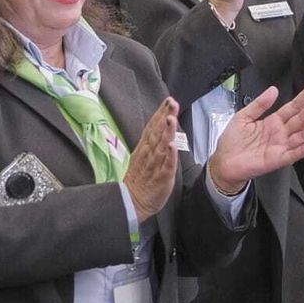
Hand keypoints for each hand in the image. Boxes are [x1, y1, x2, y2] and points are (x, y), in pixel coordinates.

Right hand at [122, 98, 180, 215]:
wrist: (131, 201)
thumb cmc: (139, 180)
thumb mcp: (141, 157)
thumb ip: (150, 143)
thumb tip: (156, 128)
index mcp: (144, 148)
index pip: (153, 127)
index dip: (160, 113)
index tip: (168, 101)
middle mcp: (149, 153)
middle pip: (157, 132)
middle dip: (165, 116)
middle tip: (172, 102)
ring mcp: (155, 165)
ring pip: (161, 145)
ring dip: (166, 132)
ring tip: (171, 118)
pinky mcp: (161, 177)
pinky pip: (166, 165)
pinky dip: (169, 155)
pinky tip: (171, 145)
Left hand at [207, 83, 303, 189]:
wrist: (224, 162)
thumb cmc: (233, 141)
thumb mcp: (243, 116)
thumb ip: (259, 104)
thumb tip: (273, 90)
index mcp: (272, 122)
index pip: (293, 107)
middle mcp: (280, 133)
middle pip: (301, 119)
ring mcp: (280, 146)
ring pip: (302, 135)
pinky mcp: (277, 159)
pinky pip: (293, 154)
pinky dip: (303, 150)